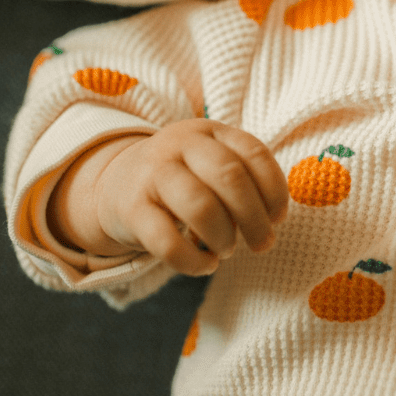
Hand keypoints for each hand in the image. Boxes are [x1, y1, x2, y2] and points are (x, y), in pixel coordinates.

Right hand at [48, 119, 288, 275]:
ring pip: (200, 206)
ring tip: (226, 249)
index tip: (278, 217)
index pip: (254, 152)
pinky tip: (205, 264)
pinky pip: (167, 242)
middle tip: (263, 244)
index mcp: (209, 130)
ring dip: (224, 237)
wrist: (118, 184)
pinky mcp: (132, 209)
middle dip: (255, 218)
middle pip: (229, 176)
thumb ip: (243, 182)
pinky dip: (194, 262)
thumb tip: (270, 223)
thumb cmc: (183, 179)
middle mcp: (180, 144)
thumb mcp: (211, 164)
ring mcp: (153, 174)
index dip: (274, 189)